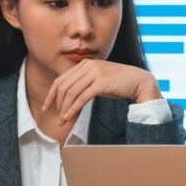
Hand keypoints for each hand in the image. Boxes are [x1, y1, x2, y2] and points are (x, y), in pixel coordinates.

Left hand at [41, 59, 160, 125]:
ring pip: (71, 92)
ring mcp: (95, 73)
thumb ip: (85, 83)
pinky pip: (82, 97)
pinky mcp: (101, 82)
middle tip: (56, 117)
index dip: (51, 94)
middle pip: (63, 86)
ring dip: (64, 109)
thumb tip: (69, 98)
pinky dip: (73, 108)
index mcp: (85, 64)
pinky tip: (69, 117)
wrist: (139, 81)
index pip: (61, 79)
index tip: (46, 106)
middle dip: (56, 103)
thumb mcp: (99, 79)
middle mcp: (88, 65)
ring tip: (62, 121)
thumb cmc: (119, 83)